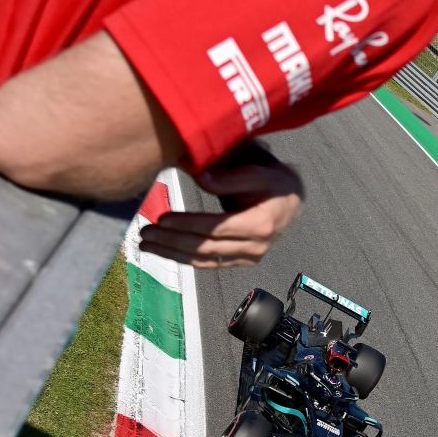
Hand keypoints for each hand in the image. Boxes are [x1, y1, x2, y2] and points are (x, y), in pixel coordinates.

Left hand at [139, 161, 303, 267]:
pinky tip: (166, 251)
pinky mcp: (242, 262)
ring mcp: (250, 257)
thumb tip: (199, 176)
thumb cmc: (274, 183)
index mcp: (261, 223)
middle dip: (172, 241)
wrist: (292, 202)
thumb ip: (229, 177)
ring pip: (205, 260)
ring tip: (146, 244)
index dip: (188, 225)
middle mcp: (257, 246)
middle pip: (207, 247)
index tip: (162, 218)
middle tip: (145, 233)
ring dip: (173, 253)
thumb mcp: (258, 173)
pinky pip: (210, 264)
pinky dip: (185, 258)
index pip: (217, 228)